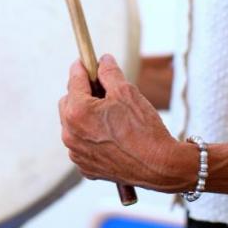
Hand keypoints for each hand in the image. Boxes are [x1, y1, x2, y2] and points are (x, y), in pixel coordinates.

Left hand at [59, 54, 196, 192]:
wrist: (159, 167)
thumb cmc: (143, 129)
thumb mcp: (126, 92)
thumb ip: (109, 72)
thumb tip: (102, 61)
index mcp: (77, 112)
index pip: (73, 80)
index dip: (82, 67)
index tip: (86, 61)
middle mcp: (70, 134)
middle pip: (68, 102)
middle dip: (82, 93)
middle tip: (102, 89)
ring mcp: (76, 153)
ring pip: (74, 125)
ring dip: (86, 116)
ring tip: (110, 115)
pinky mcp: (86, 167)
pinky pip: (82, 144)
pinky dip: (91, 137)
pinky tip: (111, 135)